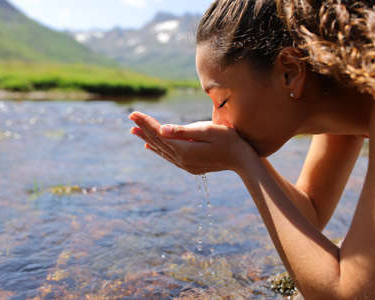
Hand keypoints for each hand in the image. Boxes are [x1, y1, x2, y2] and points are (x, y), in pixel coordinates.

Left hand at [129, 111, 256, 174]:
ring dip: (147, 139)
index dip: (146, 122)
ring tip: (135, 131)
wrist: (243, 160)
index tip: (133, 113)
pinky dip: (158, 149)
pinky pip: (168, 156)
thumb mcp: (207, 131)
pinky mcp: (190, 166)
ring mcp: (185, 164)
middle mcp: (181, 159)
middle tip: (130, 118)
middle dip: (143, 128)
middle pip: (157, 141)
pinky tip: (151, 146)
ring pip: (161, 149)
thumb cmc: (229, 140)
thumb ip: (183, 131)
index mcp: (183, 149)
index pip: (159, 133)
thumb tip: (161, 130)